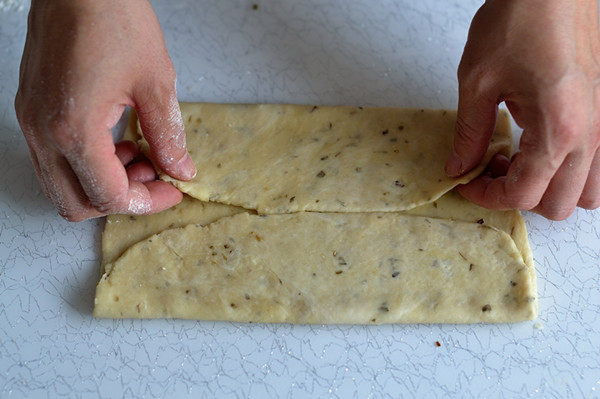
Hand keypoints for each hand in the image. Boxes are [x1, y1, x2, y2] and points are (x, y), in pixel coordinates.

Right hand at [15, 0, 195, 221]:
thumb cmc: (113, 20)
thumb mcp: (155, 83)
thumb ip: (168, 136)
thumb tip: (180, 170)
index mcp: (73, 130)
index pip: (109, 196)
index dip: (147, 202)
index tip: (171, 190)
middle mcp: (43, 132)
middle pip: (75, 204)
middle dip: (120, 200)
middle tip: (153, 178)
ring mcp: (31, 122)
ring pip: (61, 185)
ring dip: (103, 184)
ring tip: (139, 157)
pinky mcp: (32, 110)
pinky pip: (54, 160)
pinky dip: (86, 165)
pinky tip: (116, 142)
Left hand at [446, 0, 599, 219]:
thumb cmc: (522, 20)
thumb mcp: (478, 82)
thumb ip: (468, 134)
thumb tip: (459, 167)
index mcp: (560, 130)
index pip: (524, 194)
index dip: (488, 196)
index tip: (467, 183)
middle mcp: (591, 134)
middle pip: (558, 204)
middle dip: (518, 195)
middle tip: (489, 169)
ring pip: (585, 191)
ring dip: (548, 186)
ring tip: (516, 157)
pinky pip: (595, 164)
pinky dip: (565, 168)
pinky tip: (536, 141)